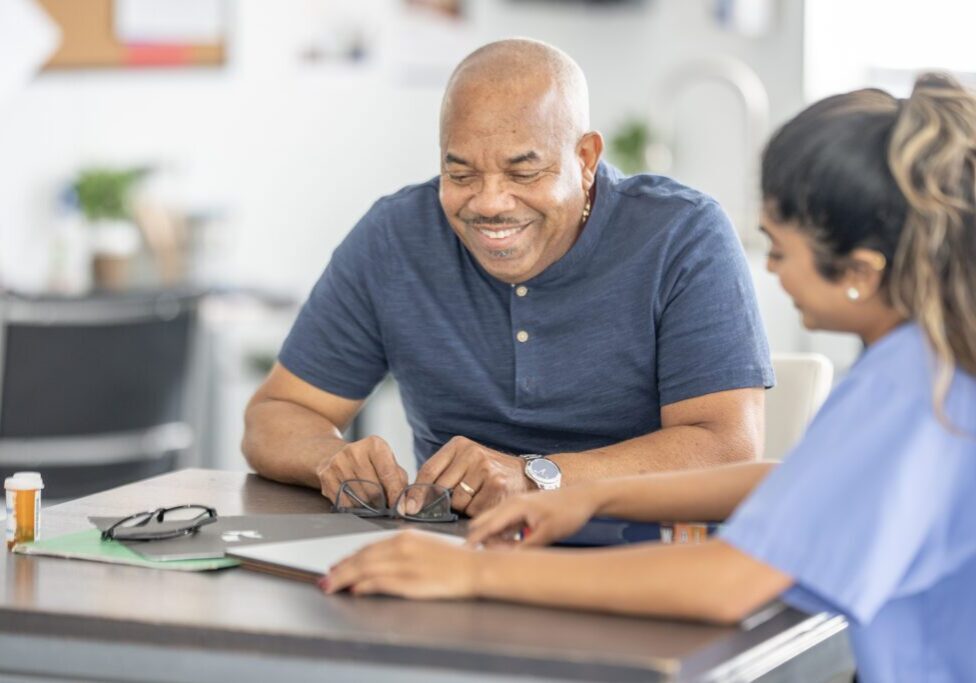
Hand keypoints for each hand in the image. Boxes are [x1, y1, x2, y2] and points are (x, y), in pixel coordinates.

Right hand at [315, 435, 407, 507]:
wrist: (335, 454)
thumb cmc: (369, 463)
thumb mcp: (388, 464)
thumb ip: (400, 482)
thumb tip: (407, 505)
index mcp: (374, 445)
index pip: (388, 474)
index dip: (396, 495)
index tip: (402, 509)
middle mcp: (354, 451)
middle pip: (373, 489)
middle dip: (381, 502)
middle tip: (384, 504)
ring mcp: (337, 462)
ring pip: (359, 498)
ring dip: (367, 506)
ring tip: (369, 500)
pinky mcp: (325, 475)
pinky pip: (344, 502)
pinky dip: (352, 507)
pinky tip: (355, 499)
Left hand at [322, 530, 478, 598]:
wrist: (474, 568)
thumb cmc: (453, 560)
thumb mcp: (423, 546)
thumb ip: (400, 552)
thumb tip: (377, 563)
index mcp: (405, 536)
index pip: (368, 547)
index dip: (349, 558)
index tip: (337, 566)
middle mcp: (401, 547)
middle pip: (362, 558)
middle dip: (341, 569)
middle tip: (326, 578)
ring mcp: (405, 564)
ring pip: (365, 569)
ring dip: (345, 578)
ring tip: (332, 586)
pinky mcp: (410, 581)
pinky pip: (380, 582)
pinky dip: (364, 586)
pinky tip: (355, 590)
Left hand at [407, 436, 530, 516]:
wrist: (525, 475)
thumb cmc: (489, 472)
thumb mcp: (463, 463)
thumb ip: (440, 476)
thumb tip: (411, 503)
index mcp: (459, 445)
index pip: (428, 470)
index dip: (416, 493)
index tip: (408, 508)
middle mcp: (472, 453)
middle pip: (440, 488)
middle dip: (441, 502)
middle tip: (452, 503)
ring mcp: (485, 469)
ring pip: (457, 502)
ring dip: (463, 507)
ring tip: (477, 497)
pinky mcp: (497, 485)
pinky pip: (473, 510)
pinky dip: (477, 512)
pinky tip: (487, 502)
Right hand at [466, 485, 602, 547]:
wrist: (586, 497)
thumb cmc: (569, 511)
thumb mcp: (549, 533)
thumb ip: (526, 548)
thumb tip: (508, 561)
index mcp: (514, 506)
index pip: (486, 526)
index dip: (474, 541)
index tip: (464, 555)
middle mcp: (511, 504)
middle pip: (484, 523)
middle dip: (484, 541)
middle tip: (497, 558)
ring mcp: (516, 506)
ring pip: (494, 525)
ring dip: (495, 540)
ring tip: (512, 553)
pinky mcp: (523, 511)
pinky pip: (505, 525)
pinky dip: (504, 537)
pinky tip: (517, 547)